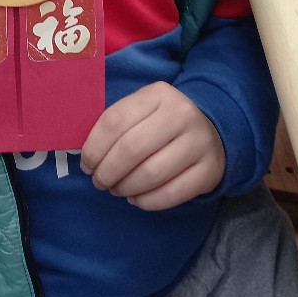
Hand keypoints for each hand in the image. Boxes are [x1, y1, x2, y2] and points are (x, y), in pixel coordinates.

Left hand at [80, 82, 225, 210]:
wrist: (209, 132)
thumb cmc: (161, 124)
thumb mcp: (141, 110)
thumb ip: (116, 125)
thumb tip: (88, 157)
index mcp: (159, 94)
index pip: (115, 120)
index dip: (94, 147)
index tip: (87, 164)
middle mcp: (182, 114)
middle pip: (132, 149)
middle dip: (107, 171)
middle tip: (100, 182)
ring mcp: (200, 142)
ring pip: (151, 174)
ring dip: (125, 188)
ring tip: (117, 189)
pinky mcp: (210, 170)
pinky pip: (172, 194)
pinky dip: (147, 202)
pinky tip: (137, 198)